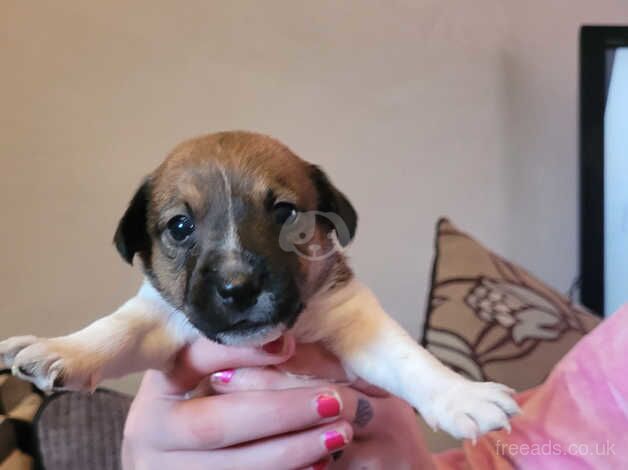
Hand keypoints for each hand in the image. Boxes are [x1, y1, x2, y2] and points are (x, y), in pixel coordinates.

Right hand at [122, 335, 432, 468]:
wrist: (165, 456)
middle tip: (333, 400)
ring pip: (234, 467)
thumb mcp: (199, 373)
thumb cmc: (191, 402)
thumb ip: (231, 357)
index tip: (288, 343)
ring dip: (293, 451)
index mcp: (158, 385)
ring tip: (338, 433)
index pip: (194, 360)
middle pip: (217, 425)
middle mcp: (153, 430)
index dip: (240, 351)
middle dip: (280, 412)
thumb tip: (286, 340)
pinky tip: (320, 462)